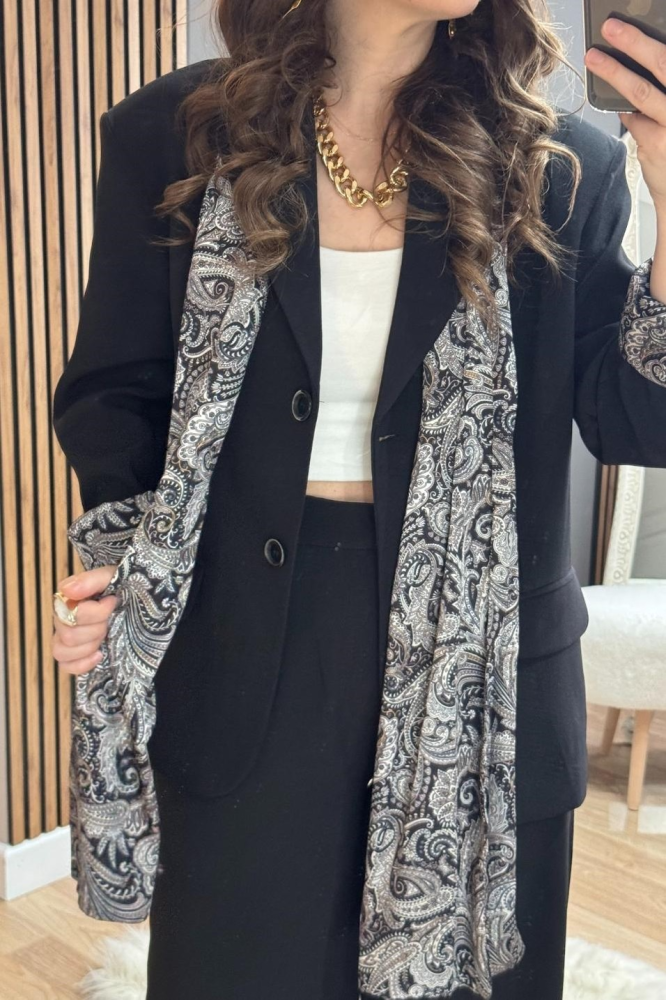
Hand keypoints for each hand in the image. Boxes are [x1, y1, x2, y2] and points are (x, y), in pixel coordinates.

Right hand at [52, 566, 117, 674]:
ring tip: (105, 636)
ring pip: (61, 652)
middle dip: (96, 630)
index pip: (66, 613)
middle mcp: (63, 619)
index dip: (94, 612)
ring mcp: (67, 638)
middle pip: (67, 636)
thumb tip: (67, 590)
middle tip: (110, 621)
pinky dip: (82, 664)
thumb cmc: (124, 587)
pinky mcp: (75, 655)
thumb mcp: (113, 576)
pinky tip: (99, 655)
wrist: (140, 603)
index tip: (112, 602)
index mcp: (69, 599)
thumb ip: (91, 580)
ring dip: (88, 646)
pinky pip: (65, 666)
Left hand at [585, 17, 665, 210]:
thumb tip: (638, 72)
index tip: (635, 21)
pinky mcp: (657, 143)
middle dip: (636, 41)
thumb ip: (665, 95)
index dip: (652, 40)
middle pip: (664, 62)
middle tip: (612, 26)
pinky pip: (633, 119)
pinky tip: (621, 106)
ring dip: (614, 71)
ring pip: (642, 90)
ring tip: (595, 57)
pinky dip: (626, 111)